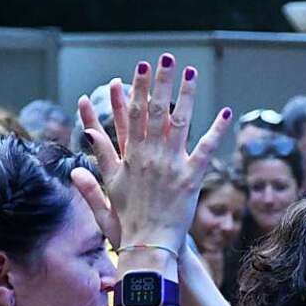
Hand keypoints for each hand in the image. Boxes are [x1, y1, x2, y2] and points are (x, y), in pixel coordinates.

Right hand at [72, 54, 231, 250]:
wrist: (148, 248)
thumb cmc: (126, 227)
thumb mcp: (106, 197)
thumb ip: (95, 174)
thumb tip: (79, 156)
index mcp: (130, 158)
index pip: (130, 116)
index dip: (134, 90)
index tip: (136, 69)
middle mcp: (150, 156)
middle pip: (154, 111)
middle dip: (159, 82)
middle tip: (164, 58)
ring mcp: (171, 165)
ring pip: (179, 122)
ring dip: (186, 95)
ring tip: (191, 72)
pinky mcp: (191, 178)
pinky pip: (205, 149)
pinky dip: (216, 130)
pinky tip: (226, 111)